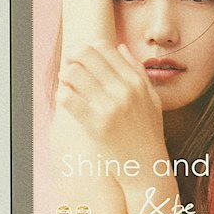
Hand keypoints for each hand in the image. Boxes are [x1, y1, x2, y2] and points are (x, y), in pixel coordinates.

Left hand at [57, 42, 165, 165]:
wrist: (147, 167)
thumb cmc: (148, 133)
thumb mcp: (152, 98)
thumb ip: (137, 71)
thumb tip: (120, 46)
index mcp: (136, 81)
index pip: (105, 47)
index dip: (87, 47)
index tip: (81, 57)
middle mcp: (124, 90)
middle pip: (87, 55)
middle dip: (72, 57)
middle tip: (69, 67)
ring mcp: (110, 107)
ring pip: (74, 73)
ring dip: (65, 76)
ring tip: (67, 84)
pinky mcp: (96, 125)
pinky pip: (68, 99)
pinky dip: (62, 95)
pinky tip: (66, 101)